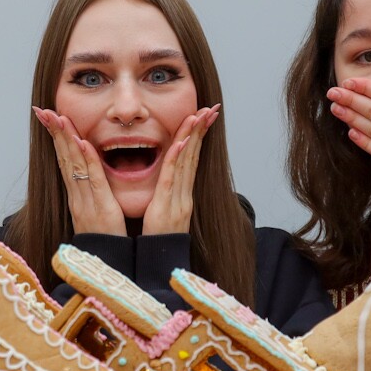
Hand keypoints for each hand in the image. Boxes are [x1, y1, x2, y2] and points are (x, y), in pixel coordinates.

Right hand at [34, 106, 124, 235]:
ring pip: (74, 164)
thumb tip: (86, 176)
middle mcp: (77, 194)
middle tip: (43, 110)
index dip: (55, 138)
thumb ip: (89, 193)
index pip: (63, 160)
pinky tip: (82, 143)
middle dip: (54, 132)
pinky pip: (93, 180)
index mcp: (76, 193)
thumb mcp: (93, 211)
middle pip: (63, 158)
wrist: (105, 263)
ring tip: (59, 117)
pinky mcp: (102, 206)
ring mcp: (86, 200)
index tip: (47, 117)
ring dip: (66, 140)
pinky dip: (87, 161)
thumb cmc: (103, 238)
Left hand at [142, 104, 219, 235]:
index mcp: (181, 192)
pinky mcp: (167, 206)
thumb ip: (167, 195)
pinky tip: (181, 143)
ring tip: (198, 115)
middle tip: (211, 107)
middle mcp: (184, 192)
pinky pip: (172, 179)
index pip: (191, 158)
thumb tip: (168, 181)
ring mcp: (178, 199)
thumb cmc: (159, 238)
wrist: (160, 262)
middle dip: (202, 130)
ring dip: (192, 137)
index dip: (198, 136)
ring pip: (186, 162)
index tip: (204, 116)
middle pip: (194, 155)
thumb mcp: (164, 211)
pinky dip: (177, 160)